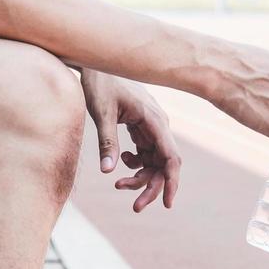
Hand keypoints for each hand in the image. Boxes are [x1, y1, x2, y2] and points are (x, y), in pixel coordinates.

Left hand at [80, 69, 180, 211]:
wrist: (97, 61)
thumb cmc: (100, 82)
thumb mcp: (102, 113)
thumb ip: (107, 142)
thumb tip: (107, 170)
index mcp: (154, 120)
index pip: (171, 157)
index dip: (172, 182)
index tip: (167, 203)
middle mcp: (158, 125)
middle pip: (163, 165)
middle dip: (151, 187)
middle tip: (135, 207)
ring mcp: (151, 126)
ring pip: (154, 161)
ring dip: (141, 177)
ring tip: (118, 184)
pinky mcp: (142, 126)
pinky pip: (146, 152)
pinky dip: (136, 163)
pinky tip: (122, 161)